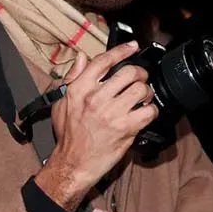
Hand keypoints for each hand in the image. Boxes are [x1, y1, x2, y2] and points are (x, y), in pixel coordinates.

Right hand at [34, 44, 158, 209]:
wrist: (72, 165)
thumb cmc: (67, 137)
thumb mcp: (61, 103)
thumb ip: (72, 78)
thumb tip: (81, 58)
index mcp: (79, 89)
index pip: (104, 61)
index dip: (122, 50)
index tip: (132, 46)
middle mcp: (96, 98)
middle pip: (129, 72)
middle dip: (139, 74)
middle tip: (139, 80)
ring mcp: (112, 113)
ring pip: (141, 89)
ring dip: (146, 93)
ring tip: (142, 99)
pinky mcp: (125, 128)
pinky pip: (149, 111)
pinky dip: (151, 111)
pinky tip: (144, 114)